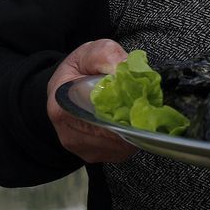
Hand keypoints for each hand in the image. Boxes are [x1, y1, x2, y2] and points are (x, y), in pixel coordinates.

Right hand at [47, 39, 136, 162]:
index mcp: (62, 109)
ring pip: (119, 147)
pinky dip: (131, 138)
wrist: (67, 87)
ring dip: (134, 131)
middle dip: (133, 121)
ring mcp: (82, 149)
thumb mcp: (89, 53)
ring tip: (140, 112)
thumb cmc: (78, 70)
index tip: (138, 100)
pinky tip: (133, 122)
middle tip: (147, 105)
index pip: (97, 119)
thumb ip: (105, 55)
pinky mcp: (95, 156)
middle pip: (112, 136)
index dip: (122, 111)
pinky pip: (120, 152)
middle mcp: (70, 135)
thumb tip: (123, 68)